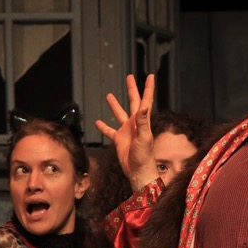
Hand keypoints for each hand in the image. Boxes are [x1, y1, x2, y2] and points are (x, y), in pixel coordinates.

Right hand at [96, 74, 158, 189]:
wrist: (138, 171)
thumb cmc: (145, 155)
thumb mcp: (144, 136)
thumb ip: (143, 121)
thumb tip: (143, 105)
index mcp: (143, 120)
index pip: (146, 100)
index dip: (148, 88)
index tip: (150, 76)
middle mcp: (135, 123)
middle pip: (133, 102)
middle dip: (131, 89)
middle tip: (129, 77)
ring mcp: (127, 131)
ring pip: (119, 114)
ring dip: (114, 105)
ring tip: (109, 95)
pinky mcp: (119, 140)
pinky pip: (110, 131)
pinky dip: (104, 127)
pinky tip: (98, 122)